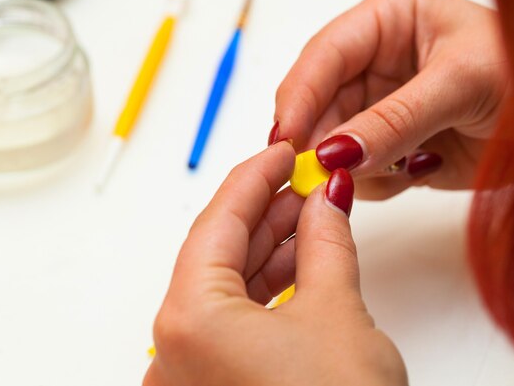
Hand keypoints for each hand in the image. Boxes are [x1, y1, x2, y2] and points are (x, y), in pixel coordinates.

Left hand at [143, 142, 407, 385]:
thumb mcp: (338, 310)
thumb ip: (327, 242)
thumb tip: (327, 197)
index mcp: (189, 320)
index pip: (218, 222)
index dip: (255, 176)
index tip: (282, 149)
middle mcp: (175, 350)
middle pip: (220, 252)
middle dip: (268, 210)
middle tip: (307, 179)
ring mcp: (193, 373)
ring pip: (230, 287)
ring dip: (272, 248)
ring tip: (314, 214)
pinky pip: (237, 320)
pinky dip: (270, 288)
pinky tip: (304, 262)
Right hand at [270, 0, 507, 197]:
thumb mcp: (460, 86)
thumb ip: (394, 119)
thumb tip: (333, 152)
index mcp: (388, 21)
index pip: (324, 56)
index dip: (299, 97)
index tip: (287, 140)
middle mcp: (376, 63)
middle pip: (319, 104)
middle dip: (322, 141)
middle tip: (322, 177)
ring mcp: (381, 108)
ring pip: (335, 143)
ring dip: (357, 165)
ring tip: (405, 164)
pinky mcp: (391, 146)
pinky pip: (360, 172)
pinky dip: (379, 182)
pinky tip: (418, 170)